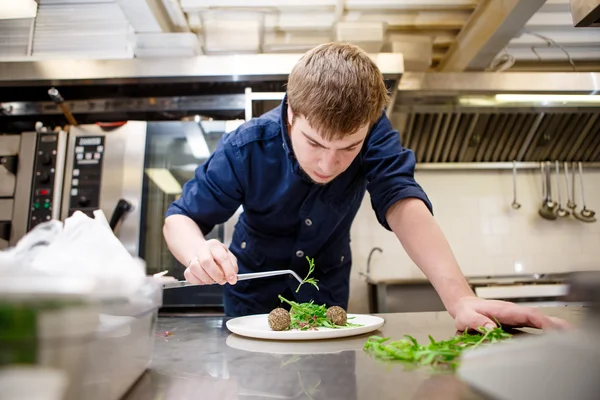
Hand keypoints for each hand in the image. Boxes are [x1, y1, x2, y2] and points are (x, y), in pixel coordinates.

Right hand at [184, 239, 237, 284]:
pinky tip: (204, 279)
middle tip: (221, 280)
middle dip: (215, 274)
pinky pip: (189, 276)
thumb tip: (232, 276)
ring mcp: (193, 258)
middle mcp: (202, 249)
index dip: (228, 271)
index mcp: (214, 245)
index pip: (222, 258)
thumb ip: (232, 266)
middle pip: (206, 262)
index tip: (232, 280)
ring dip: (206, 278)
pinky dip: (198, 281)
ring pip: (195, 268)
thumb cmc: (217, 255)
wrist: (201, 252)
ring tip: (212, 279)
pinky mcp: (187, 268)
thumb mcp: (228, 256)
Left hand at [451, 296, 571, 331]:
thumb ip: (477, 322)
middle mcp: (514, 312)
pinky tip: (557, 335)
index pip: (526, 314)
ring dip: (555, 326)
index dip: (540, 321)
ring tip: (570, 335)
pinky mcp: (518, 321)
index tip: (552, 328)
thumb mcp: (466, 317)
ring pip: (539, 320)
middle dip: (554, 323)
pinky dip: (548, 328)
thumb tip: (491, 328)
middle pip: (538, 316)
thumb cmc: (466, 311)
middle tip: (570, 333)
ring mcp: (517, 316)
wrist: (465, 306)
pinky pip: (535, 324)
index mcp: (504, 310)